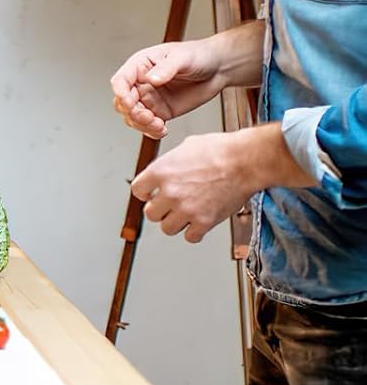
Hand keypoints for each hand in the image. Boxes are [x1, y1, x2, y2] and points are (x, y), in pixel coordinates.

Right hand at [110, 39, 226, 138]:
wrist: (219, 68)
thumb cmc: (198, 55)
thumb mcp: (182, 57)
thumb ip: (166, 68)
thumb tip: (151, 79)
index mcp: (140, 66)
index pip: (120, 81)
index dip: (121, 93)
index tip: (130, 102)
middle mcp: (141, 84)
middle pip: (123, 103)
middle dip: (132, 113)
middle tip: (148, 117)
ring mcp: (150, 99)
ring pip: (133, 117)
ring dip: (141, 125)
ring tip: (158, 125)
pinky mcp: (161, 112)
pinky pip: (148, 126)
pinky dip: (151, 132)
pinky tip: (162, 130)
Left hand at [130, 132, 253, 242]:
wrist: (246, 161)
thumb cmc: (221, 150)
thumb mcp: (186, 147)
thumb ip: (170, 163)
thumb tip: (165, 170)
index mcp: (160, 172)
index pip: (138, 191)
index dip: (145, 193)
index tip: (152, 194)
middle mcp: (170, 192)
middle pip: (150, 214)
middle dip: (161, 210)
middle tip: (171, 205)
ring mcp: (186, 209)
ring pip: (167, 228)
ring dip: (175, 222)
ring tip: (186, 213)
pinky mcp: (205, 221)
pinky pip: (190, 237)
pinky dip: (195, 232)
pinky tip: (200, 221)